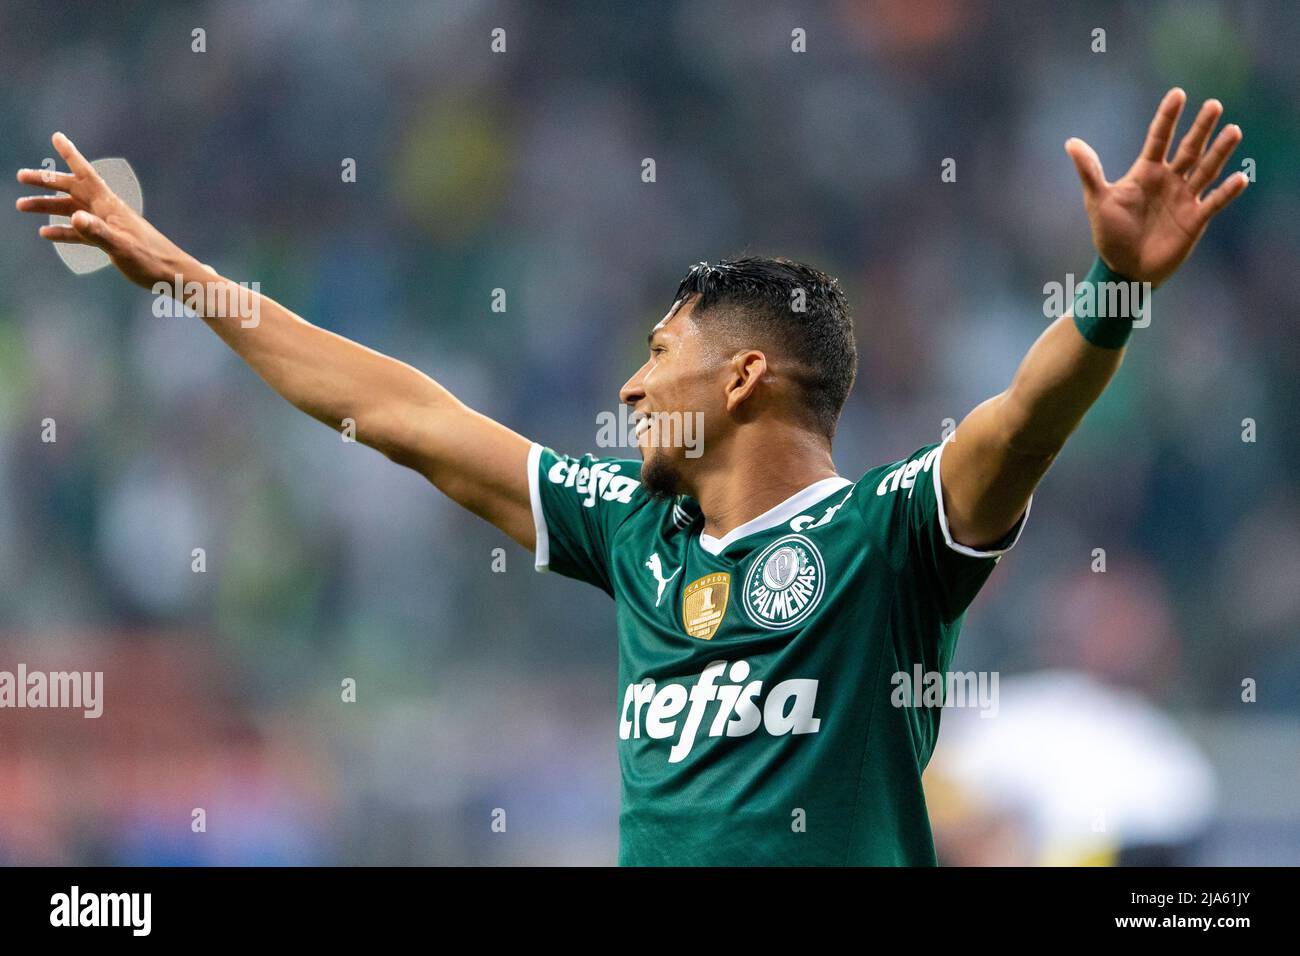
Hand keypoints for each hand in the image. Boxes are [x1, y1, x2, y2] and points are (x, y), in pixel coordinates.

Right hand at [15, 132, 195, 288]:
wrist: (172, 275)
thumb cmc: (150, 261)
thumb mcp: (121, 247)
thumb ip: (97, 232)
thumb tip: (76, 217)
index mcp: (110, 206)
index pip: (86, 175)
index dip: (71, 155)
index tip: (57, 136)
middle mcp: (108, 211)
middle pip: (72, 190)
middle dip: (46, 181)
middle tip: (20, 176)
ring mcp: (108, 225)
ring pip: (72, 210)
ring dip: (48, 207)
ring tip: (21, 206)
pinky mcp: (110, 240)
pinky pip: (81, 231)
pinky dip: (63, 231)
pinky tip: (46, 234)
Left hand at [1065, 88, 1247, 286]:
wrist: (1124, 269)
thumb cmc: (1110, 234)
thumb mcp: (1097, 200)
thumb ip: (1089, 171)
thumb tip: (1070, 142)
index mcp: (1146, 172)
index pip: (1159, 138)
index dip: (1167, 117)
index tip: (1178, 94)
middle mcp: (1169, 180)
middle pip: (1188, 148)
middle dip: (1201, 128)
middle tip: (1213, 104)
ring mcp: (1184, 198)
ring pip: (1206, 169)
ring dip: (1219, 151)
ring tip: (1234, 130)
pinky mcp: (1195, 219)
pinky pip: (1214, 202)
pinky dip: (1227, 191)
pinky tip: (1240, 178)